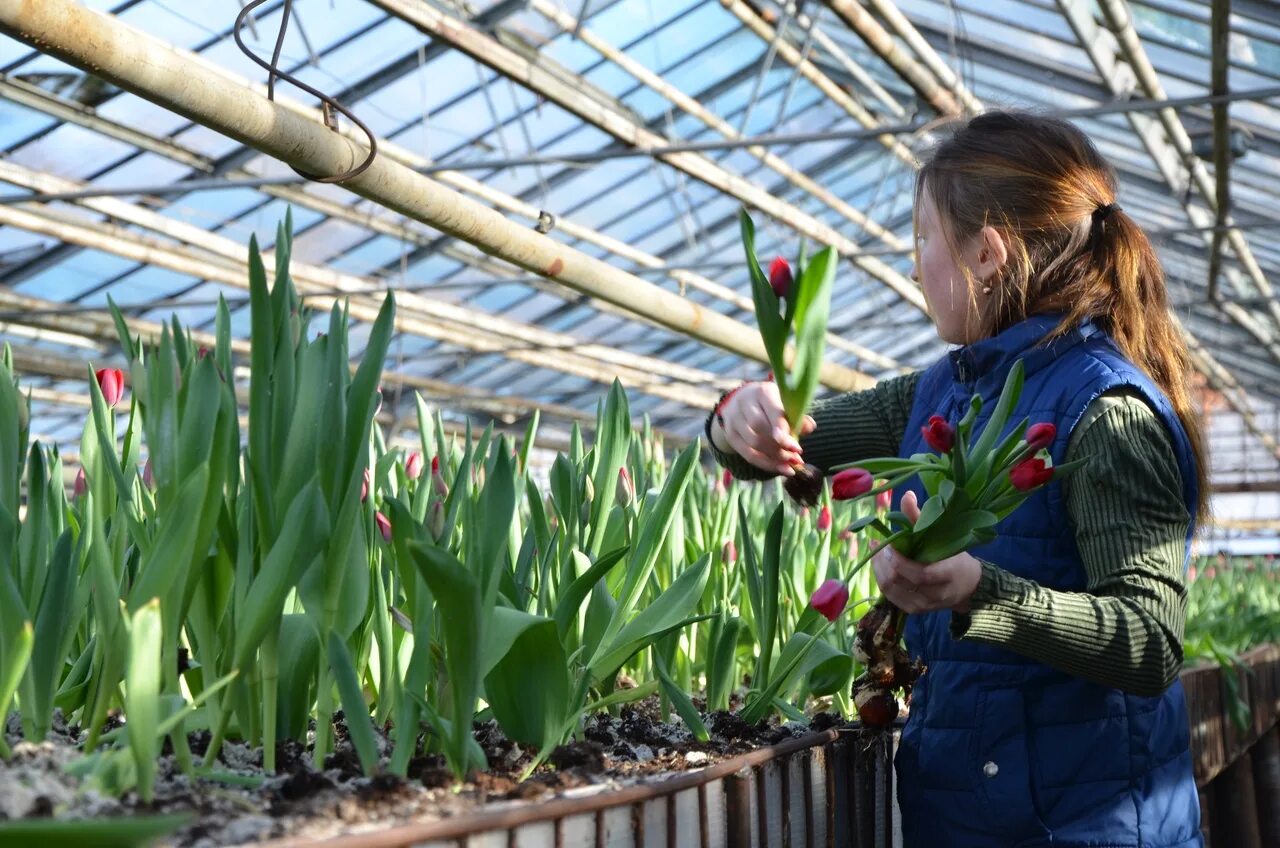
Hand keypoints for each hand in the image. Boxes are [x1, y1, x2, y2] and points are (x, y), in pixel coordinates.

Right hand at [711, 381, 815, 476]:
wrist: (744, 400)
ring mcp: (734, 419)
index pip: (772, 412)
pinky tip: (780, 469)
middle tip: (797, 458)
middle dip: (780, 447)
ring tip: (791, 465)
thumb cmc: (772, 403)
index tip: (796, 447)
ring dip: (775, 458)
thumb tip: (810, 427)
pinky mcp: (731, 435)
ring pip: (753, 443)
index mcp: (762, 392)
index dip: (783, 430)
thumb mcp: (785, 403)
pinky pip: (747, 454)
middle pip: (760, 428)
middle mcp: (744, 403)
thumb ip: (798, 415)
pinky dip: (766, 464)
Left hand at [871, 490, 982, 613]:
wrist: (968, 587)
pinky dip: (882, 580)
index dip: (898, 560)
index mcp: (948, 574)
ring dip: (879, 570)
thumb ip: (921, 518)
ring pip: (891, 590)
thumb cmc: (954, 557)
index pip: (919, 573)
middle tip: (877, 546)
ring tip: (876, 553)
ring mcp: (925, 605)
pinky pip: (891, 597)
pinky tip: (880, 567)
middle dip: (883, 562)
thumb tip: (906, 495)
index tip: (886, 544)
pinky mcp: (916, 611)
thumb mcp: (942, 536)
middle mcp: (936, 594)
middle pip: (900, 581)